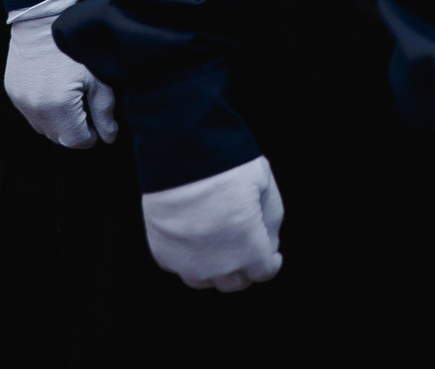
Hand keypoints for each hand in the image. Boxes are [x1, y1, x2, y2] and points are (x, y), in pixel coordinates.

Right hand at [3, 0, 116, 147]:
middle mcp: (36, 109)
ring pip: (44, 128)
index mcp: (59, 106)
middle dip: (75, 129)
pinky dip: (44, 110)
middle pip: (59, 138)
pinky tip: (54, 90)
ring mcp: (21, 101)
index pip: (77, 141)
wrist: (44, 21)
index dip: (92, 135)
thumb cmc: (76, 48)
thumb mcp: (98, 79)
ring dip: (59, 122)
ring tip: (70, 97)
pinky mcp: (13, 93)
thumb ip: (104, 112)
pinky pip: (31, 114)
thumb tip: (108, 137)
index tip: (98, 121)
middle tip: (86, 107)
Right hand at [142, 156, 283, 291]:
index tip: (270, 254)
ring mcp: (187, 262)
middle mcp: (217, 265)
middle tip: (244, 248)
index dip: (270, 262)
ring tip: (217, 245)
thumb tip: (269, 244)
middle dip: (244, 268)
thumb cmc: (227, 166)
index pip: (264, 272)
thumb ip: (272, 221)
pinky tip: (193, 237)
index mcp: (248, 250)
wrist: (182, 152)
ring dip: (215, 268)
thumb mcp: (266, 187)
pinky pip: (179, 266)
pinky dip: (188, 257)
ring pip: (205, 280)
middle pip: (235, 282)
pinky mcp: (163, 253)